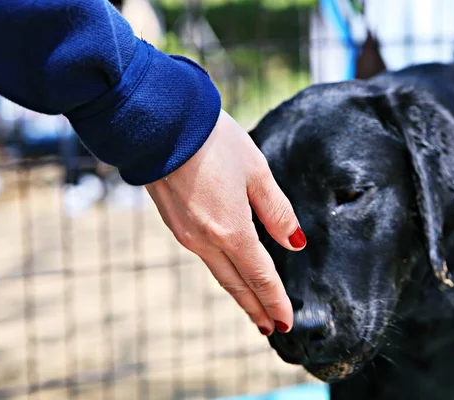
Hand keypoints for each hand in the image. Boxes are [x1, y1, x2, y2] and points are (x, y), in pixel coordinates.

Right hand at [146, 110, 305, 334]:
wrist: (158, 124)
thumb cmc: (212, 141)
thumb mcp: (256, 171)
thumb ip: (277, 211)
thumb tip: (294, 242)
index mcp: (231, 229)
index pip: (260, 276)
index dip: (275, 300)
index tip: (286, 322)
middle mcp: (205, 240)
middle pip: (237, 284)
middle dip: (256, 308)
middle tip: (271, 328)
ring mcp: (185, 234)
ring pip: (219, 273)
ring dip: (239, 293)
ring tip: (253, 309)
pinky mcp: (174, 223)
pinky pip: (204, 257)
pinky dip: (222, 272)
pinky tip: (229, 271)